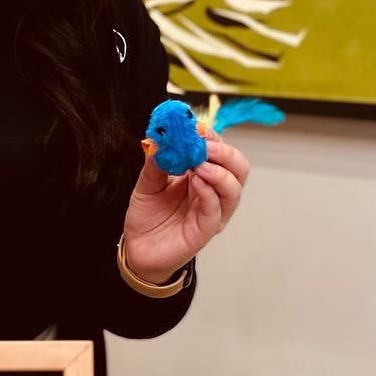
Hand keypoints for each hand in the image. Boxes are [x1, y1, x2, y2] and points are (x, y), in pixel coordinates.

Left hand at [121, 136, 249, 282]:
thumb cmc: (148, 215)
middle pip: (238, 168)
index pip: (221, 152)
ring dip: (220, 172)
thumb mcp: (147, 182)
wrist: (137, 247)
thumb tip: (161, 139)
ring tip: (200, 165)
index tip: (197, 128)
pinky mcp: (206, 229)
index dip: (213, 138)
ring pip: (234, 189)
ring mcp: (213, 211)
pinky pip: (216, 210)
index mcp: (202, 175)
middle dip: (225, 153)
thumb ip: (156, 162)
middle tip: (205, 146)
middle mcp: (213, 192)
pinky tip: (196, 182)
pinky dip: (209, 192)